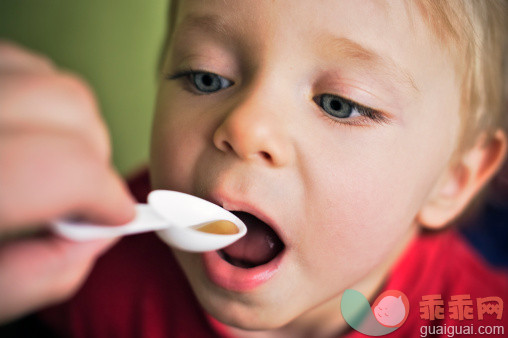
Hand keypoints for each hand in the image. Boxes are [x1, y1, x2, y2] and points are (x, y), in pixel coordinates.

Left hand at [0, 41, 135, 322]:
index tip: (115, 214)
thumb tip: (94, 240)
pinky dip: (39, 97)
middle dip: (93, 156)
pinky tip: (19, 131)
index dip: (107, 195)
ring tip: (45, 162)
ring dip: (70, 125)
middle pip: (67, 107)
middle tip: (78, 193)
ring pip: (49, 78)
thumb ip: (32, 277)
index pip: (59, 168)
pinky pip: (18, 61)